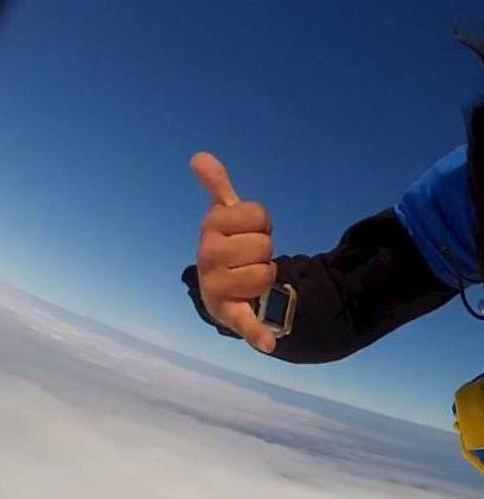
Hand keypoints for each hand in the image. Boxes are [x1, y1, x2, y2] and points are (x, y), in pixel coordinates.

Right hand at [191, 151, 277, 353]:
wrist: (226, 289)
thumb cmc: (230, 247)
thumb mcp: (225, 217)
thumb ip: (217, 188)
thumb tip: (199, 157)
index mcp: (209, 229)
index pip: (259, 216)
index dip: (262, 223)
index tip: (248, 231)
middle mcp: (207, 257)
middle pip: (264, 245)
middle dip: (264, 250)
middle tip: (249, 256)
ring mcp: (217, 288)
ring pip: (266, 273)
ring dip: (267, 275)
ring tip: (250, 277)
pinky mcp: (231, 315)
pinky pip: (246, 322)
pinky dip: (257, 333)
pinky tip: (269, 342)